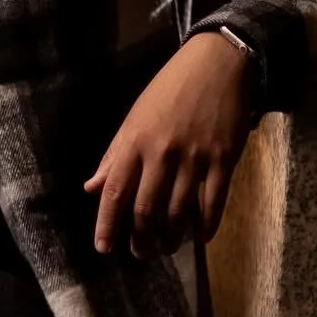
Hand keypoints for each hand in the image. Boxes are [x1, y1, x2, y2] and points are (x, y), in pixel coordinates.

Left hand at [83, 32, 254, 258]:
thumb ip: (114, 155)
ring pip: (178, 212)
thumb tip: (91, 187)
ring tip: (167, 248)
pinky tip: (200, 237)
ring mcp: (195, 158)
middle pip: (146, 210)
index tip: (104, 248)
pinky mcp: (224, 159)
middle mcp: (162, 154)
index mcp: (134, 142)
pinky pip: (213, 202)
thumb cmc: (170, 89)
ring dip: (171, 238)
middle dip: (141, 239)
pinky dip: (206, 225)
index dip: (107, 224)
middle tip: (141, 254)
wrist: (218, 62)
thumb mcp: (134, 117)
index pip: (114, 192)